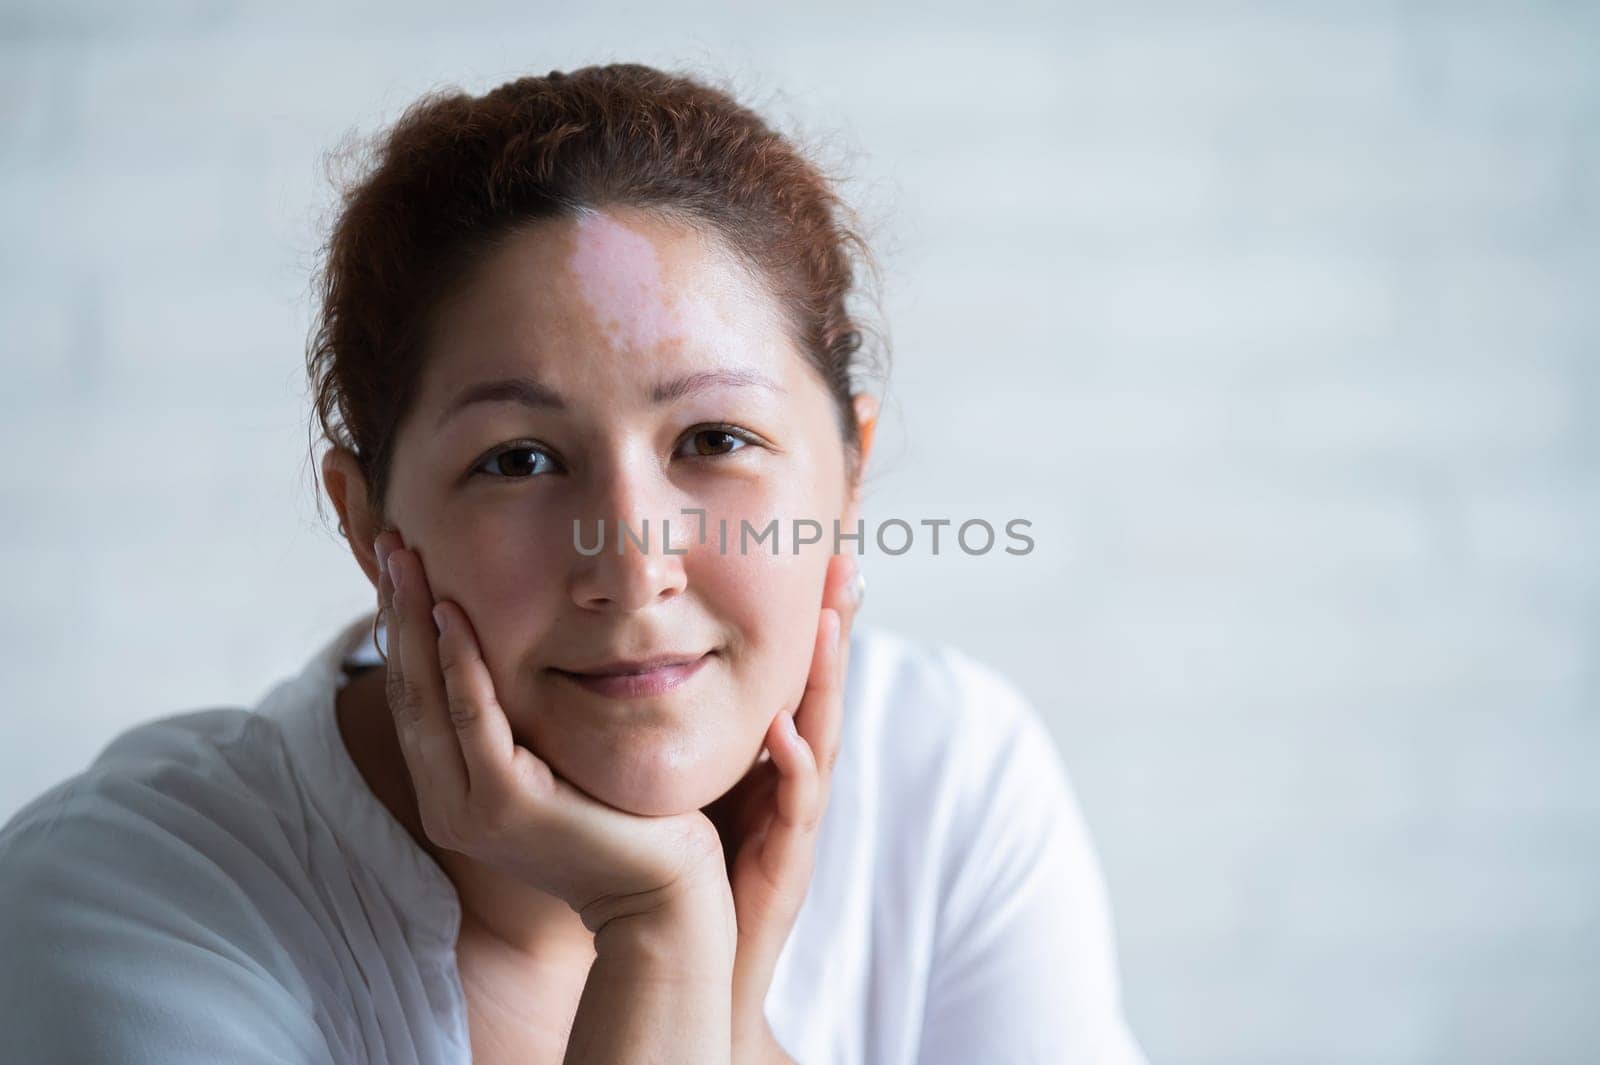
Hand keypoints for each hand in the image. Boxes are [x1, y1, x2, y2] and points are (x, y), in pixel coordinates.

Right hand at [375, 530, 730, 937]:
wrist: (662, 891)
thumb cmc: (624, 818)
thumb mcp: (561, 757)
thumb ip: (529, 716)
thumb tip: (526, 652)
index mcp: (455, 788)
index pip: (414, 694)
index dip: (401, 627)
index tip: (403, 564)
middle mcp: (447, 799)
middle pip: (406, 687)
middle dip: (394, 611)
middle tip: (392, 541)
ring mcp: (469, 806)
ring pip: (426, 697)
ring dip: (413, 621)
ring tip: (408, 560)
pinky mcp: (505, 803)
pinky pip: (473, 718)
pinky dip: (459, 663)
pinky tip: (451, 615)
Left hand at [708, 551, 863, 1060]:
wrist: (693, 958)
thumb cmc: (692, 871)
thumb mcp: (691, 781)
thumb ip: (688, 725)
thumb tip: (645, 652)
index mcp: (771, 758)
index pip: (794, 673)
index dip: (808, 617)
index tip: (815, 551)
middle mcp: (794, 780)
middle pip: (821, 689)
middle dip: (836, 626)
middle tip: (844, 560)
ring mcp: (796, 819)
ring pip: (822, 734)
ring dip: (827, 678)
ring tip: (830, 619)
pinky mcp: (789, 861)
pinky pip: (796, 804)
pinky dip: (796, 765)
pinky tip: (786, 729)